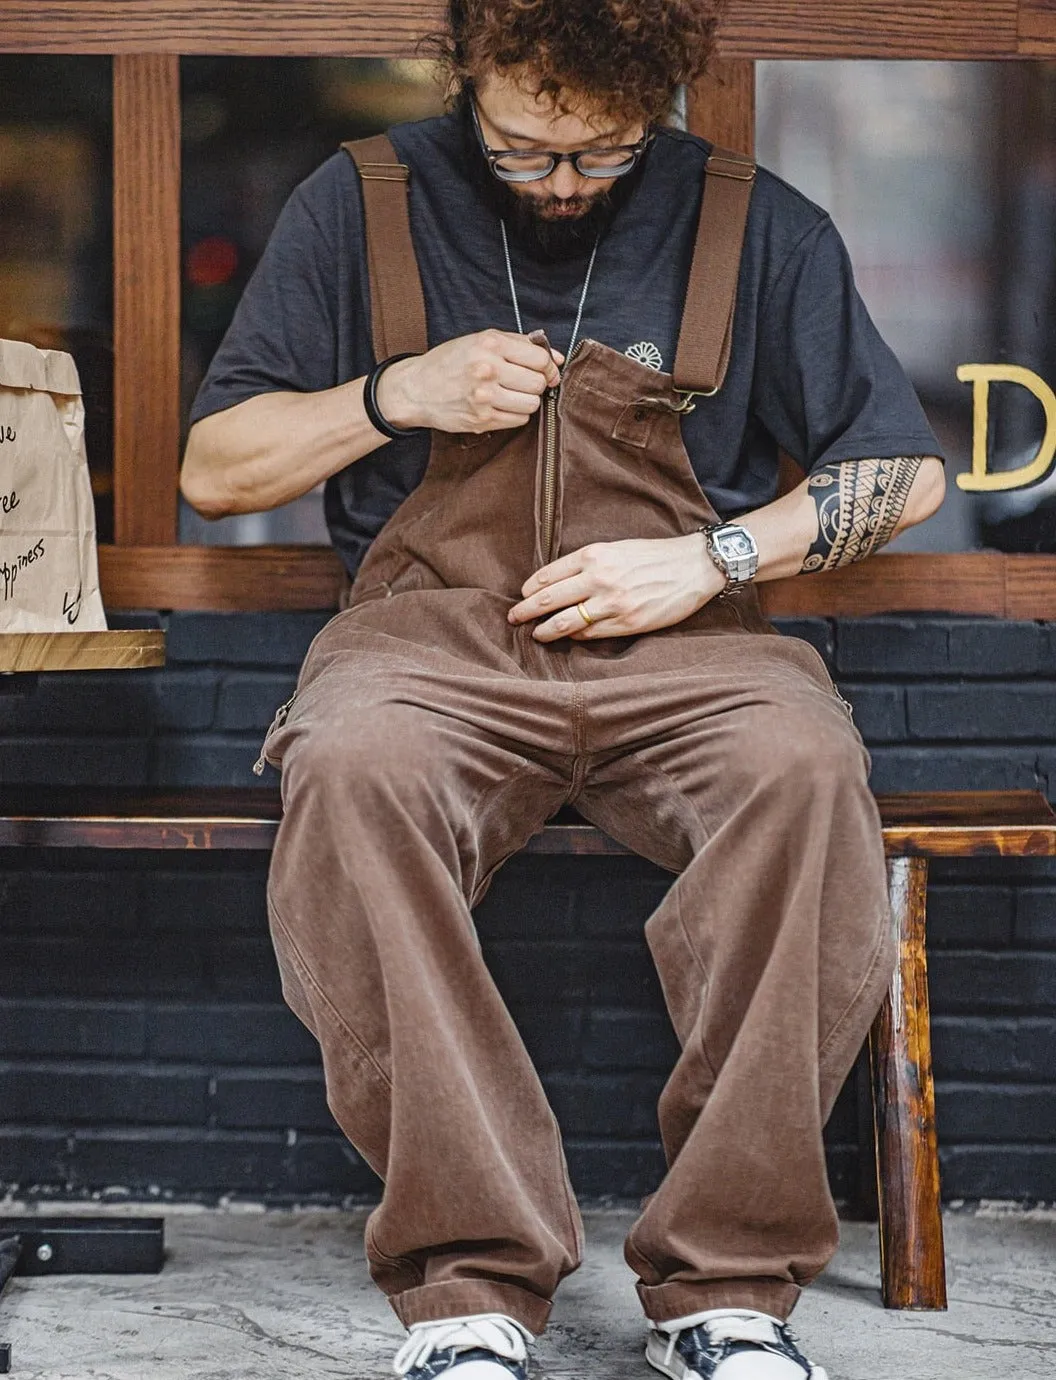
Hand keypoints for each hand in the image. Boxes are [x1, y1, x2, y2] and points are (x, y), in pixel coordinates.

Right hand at [375, 330, 563, 433]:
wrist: (416, 388)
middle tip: (523, 383)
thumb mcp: (481, 340)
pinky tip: (500, 406)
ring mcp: (484, 397)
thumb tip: (556, 358)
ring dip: (526, 401)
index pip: (539, 359)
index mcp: (490, 344)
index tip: (547, 372)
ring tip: (510, 394)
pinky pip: (518, 420)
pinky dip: (514, 414)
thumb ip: (520, 344)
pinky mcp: (482, 419)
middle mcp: (487, 369)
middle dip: (535, 384)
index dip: (549, 367)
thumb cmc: (451, 362)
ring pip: (531, 404)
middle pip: (537, 383)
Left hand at [508, 533, 726, 641]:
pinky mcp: (627, 623)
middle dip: (526, 611)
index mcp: (595, 555)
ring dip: (545, 630)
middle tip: (513, 618)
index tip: (523, 595)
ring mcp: (613, 603)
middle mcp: (600, 578)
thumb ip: (588, 563)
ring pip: (565, 622)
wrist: (693, 566)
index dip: (530, 589)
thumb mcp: (617, 548)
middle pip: (549, 600)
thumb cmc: (654, 556)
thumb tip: (558, 582)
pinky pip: (590, 634)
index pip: (549, 575)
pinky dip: (575, 636)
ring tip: (535, 634)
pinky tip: (569, 636)